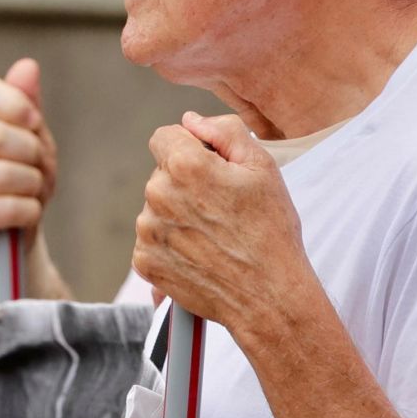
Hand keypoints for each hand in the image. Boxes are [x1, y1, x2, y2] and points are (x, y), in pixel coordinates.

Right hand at [0, 58, 57, 288]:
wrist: (8, 235)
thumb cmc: (21, 179)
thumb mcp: (33, 138)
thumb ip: (27, 102)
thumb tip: (27, 65)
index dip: (15, 104)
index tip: (34, 122)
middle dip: (32, 153)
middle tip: (37, 166)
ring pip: (6, 173)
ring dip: (33, 185)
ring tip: (30, 192)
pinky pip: (6, 207)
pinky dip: (28, 211)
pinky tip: (23, 214)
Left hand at [131, 112, 315, 335]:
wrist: (268, 297)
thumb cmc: (271, 233)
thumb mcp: (262, 167)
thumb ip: (224, 131)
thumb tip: (191, 121)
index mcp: (185, 166)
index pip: (165, 136)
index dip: (190, 147)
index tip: (210, 168)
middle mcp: (158, 196)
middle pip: (162, 173)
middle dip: (186, 183)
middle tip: (221, 207)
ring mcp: (149, 232)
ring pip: (156, 207)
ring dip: (177, 214)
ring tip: (214, 235)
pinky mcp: (145, 262)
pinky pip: (151, 239)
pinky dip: (171, 244)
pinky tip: (200, 253)